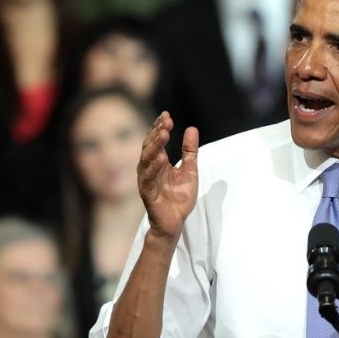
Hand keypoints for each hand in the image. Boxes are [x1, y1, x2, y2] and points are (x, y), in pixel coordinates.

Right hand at [137, 111, 198, 241]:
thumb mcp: (190, 170)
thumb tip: (192, 129)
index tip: (167, 115)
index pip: (156, 140)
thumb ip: (190, 152)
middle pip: (150, 146)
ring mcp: (146, 180)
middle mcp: (149, 168)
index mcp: (158, 162)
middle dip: (157, 132)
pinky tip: (160, 157)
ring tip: (163, 133)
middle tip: (166, 121)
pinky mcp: (147, 193)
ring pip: (146, 159)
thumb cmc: (179, 197)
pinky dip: (153, 167)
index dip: (160, 127)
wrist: (176, 221)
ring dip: (155, 145)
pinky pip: (148, 178)